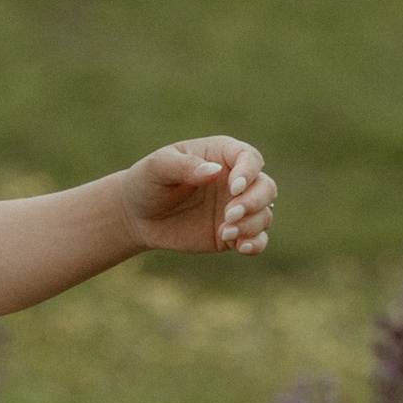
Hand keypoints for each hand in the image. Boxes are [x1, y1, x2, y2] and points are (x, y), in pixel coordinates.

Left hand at [120, 137, 276, 254]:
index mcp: (222, 155)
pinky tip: (241, 247)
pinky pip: (257, 238)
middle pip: (265, 187)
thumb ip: (184, 166)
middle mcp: (235, 181)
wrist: (136, 216)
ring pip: (264, 214)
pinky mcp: (233, 232)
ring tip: (225, 232)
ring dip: (251, 224)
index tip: (233, 188)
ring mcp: (237, 207)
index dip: (248, 172)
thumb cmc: (146, 183)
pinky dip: (256, 243)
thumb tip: (214, 171)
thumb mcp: (157, 168)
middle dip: (253, 201)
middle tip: (228, 214)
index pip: (250, 158)